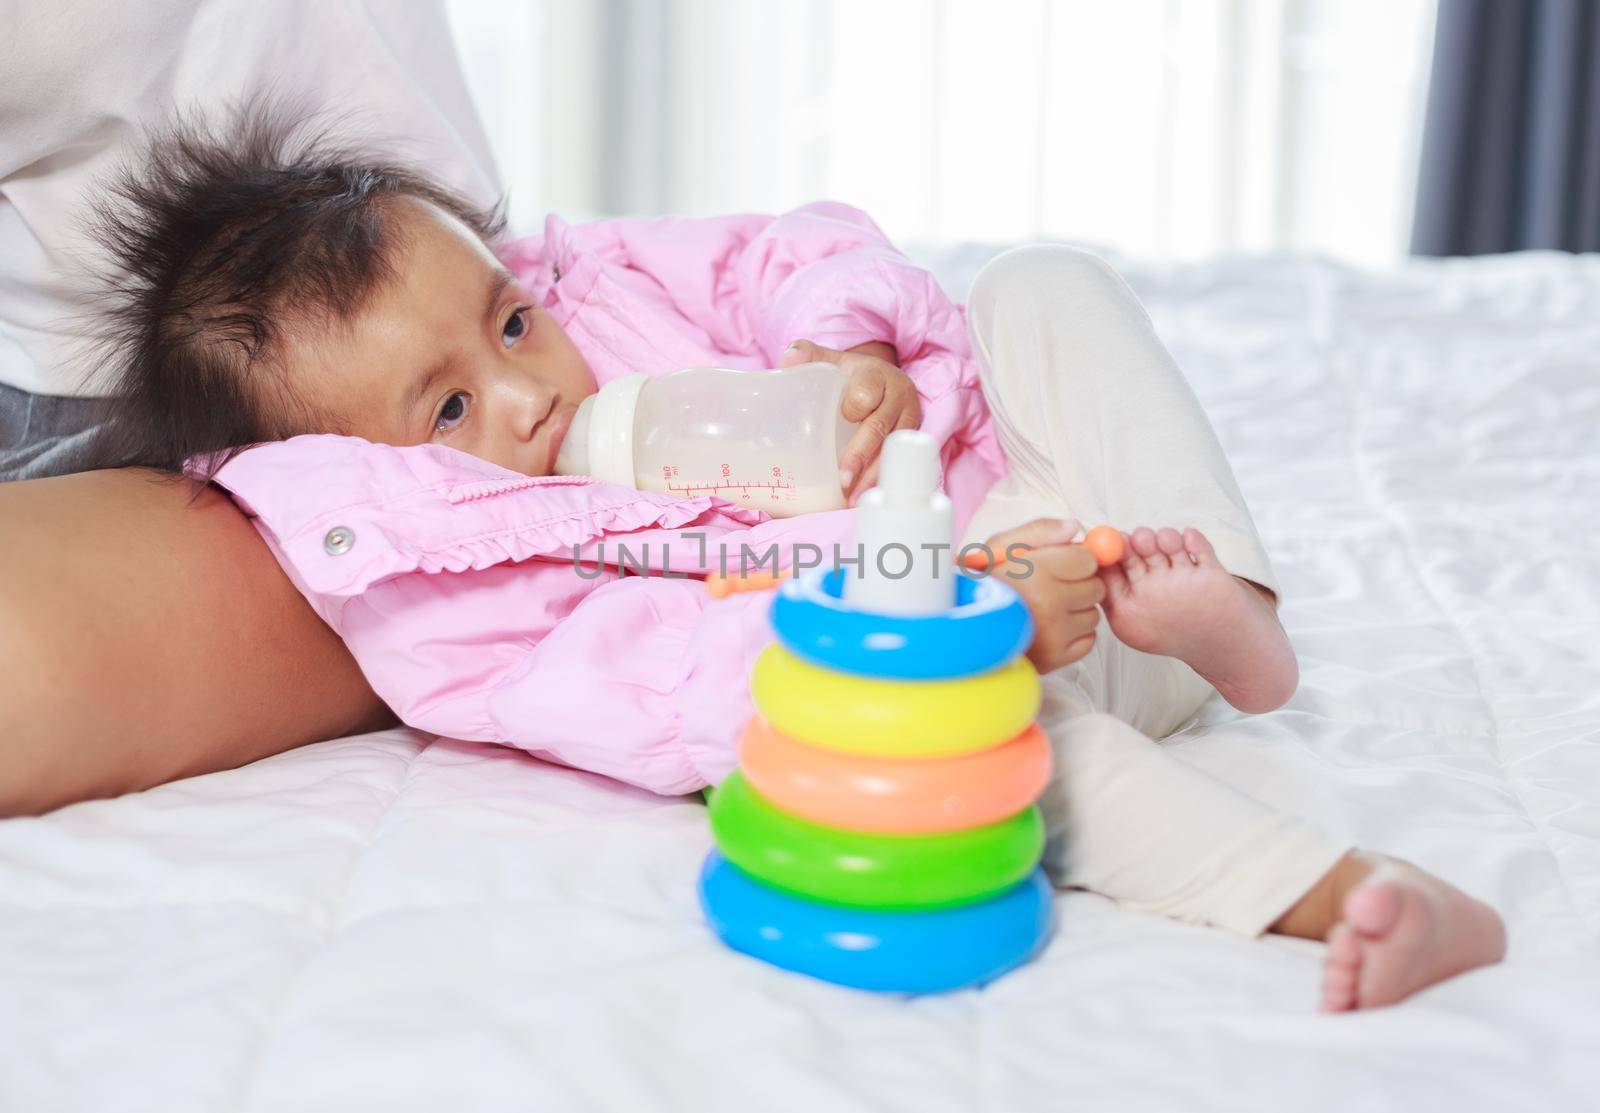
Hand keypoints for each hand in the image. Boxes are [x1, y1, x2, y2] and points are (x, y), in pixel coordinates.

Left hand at [778, 338, 920, 503]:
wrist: (883, 379)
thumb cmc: (850, 375)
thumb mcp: (832, 360)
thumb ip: (809, 355)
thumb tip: (787, 361)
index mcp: (877, 375)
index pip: (867, 391)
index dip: (856, 406)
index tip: (844, 417)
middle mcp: (899, 396)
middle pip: (880, 427)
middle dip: (861, 455)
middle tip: (843, 478)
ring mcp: (909, 419)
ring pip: (892, 449)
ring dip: (873, 476)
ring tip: (852, 497)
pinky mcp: (911, 438)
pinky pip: (899, 461)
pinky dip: (882, 480)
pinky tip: (866, 496)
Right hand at [981, 518, 1103, 672]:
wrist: (960, 633)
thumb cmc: (978, 588)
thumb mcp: (998, 549)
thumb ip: (1038, 531)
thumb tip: (1074, 528)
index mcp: (1034, 573)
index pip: (1086, 560)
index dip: (1075, 559)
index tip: (1060, 564)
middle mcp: (1048, 605)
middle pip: (1095, 587)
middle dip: (1079, 584)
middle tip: (1052, 587)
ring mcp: (1053, 635)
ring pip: (1093, 615)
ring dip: (1077, 611)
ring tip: (1047, 610)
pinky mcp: (1055, 659)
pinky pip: (1088, 641)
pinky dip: (1074, 635)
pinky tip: (1050, 630)